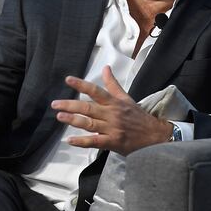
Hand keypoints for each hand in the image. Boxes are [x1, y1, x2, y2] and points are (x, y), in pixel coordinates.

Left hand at [51, 65, 172, 155]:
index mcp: (114, 102)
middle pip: (88, 108)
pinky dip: (82, 141)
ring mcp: (112, 129)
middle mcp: (112, 114)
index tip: (68, 80)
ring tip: (60, 117)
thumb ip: (113, 84)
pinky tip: (70, 140)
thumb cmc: (138, 116)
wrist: (155, 136)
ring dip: (73, 120)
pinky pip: (95, 142)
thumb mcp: (126, 98)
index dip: (81, 85)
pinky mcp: (113, 142)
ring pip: (89, 123)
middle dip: (70, 105)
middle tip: (55, 104)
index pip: (96, 90)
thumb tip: (105, 68)